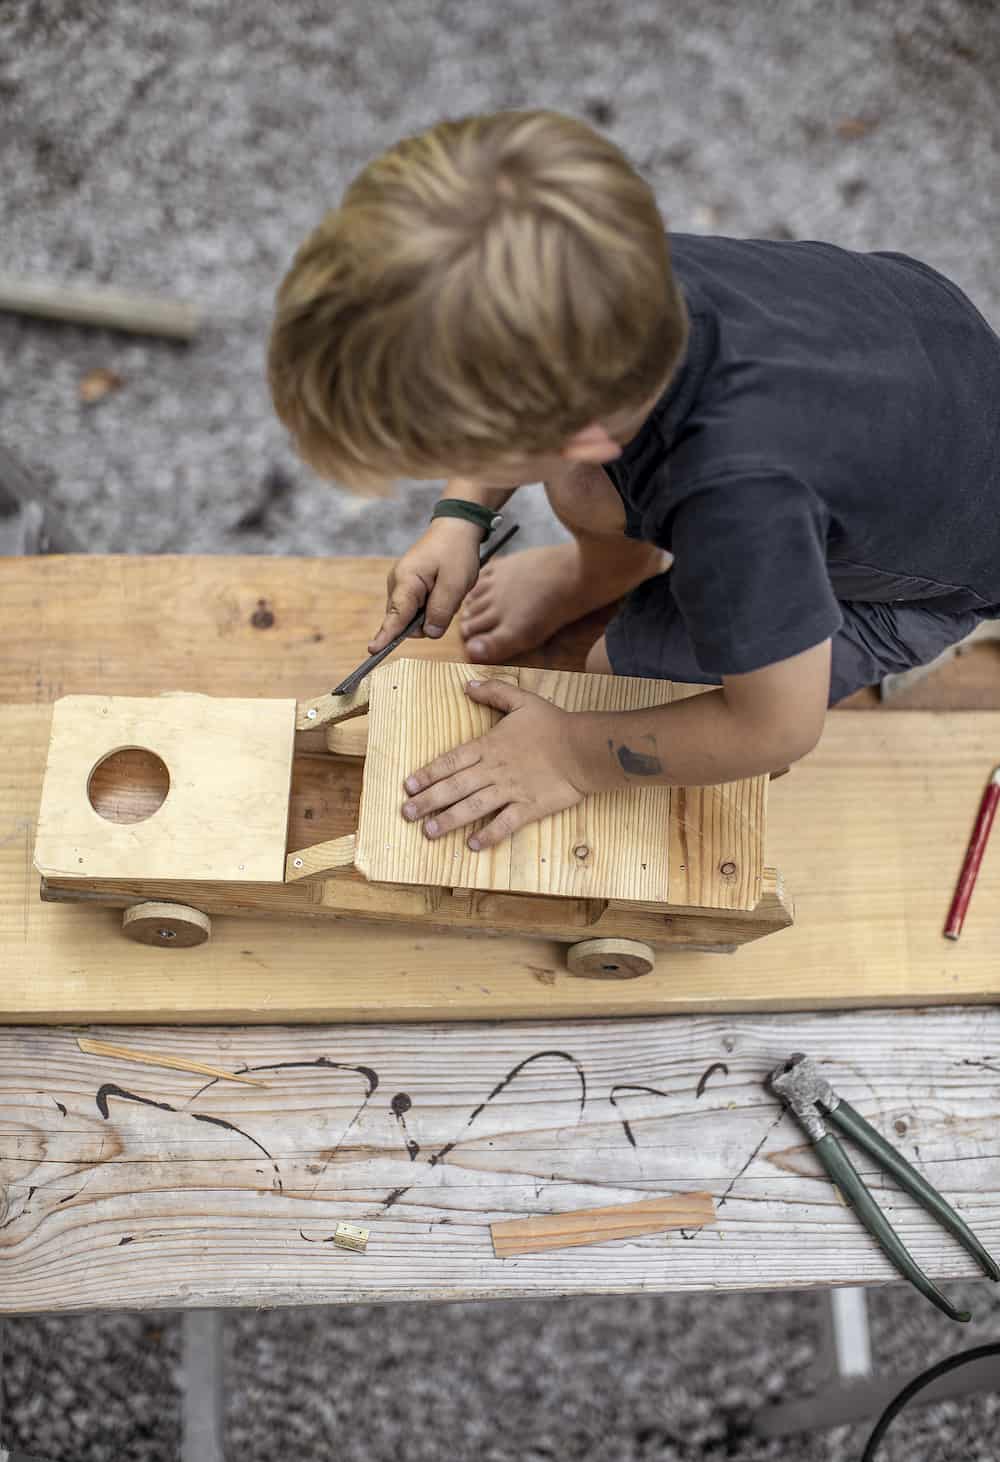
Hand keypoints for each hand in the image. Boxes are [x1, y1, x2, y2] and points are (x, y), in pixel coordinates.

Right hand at [368, 519, 481, 652]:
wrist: (455, 528)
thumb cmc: (455, 552)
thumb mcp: (455, 583)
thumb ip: (441, 611)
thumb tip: (428, 633)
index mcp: (407, 580)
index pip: (396, 615)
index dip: (386, 635)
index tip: (373, 650)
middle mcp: (397, 584)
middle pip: (406, 621)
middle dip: (428, 620)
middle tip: (448, 598)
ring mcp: (400, 585)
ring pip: (413, 617)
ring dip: (432, 612)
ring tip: (446, 590)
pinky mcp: (407, 587)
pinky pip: (417, 608)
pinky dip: (431, 605)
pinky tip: (441, 590)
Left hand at [400, 679, 596, 849]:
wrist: (584, 748)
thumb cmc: (554, 724)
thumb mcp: (522, 700)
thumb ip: (493, 692)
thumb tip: (468, 684)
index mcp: (489, 746)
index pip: (450, 761)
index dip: (428, 774)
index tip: (408, 786)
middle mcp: (494, 770)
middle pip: (454, 787)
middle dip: (428, 801)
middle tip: (406, 813)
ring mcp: (511, 790)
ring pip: (473, 807)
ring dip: (449, 820)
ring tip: (428, 831)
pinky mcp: (529, 807)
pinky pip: (505, 824)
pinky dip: (489, 835)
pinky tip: (473, 845)